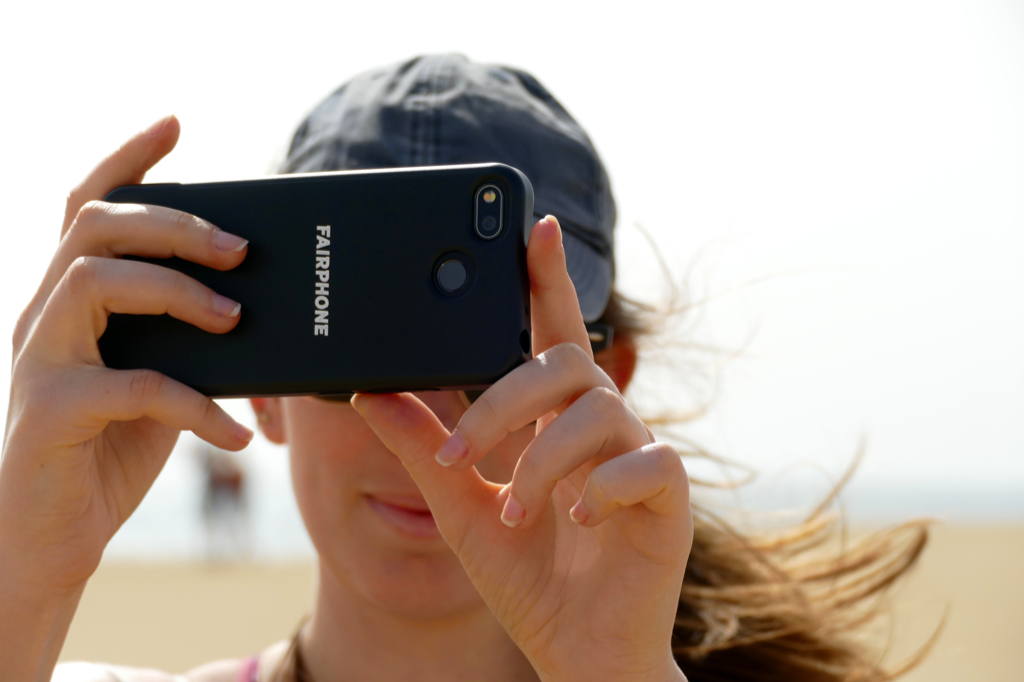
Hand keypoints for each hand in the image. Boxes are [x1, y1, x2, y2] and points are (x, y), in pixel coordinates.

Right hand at [0, 115, 252, 601]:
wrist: (57, 536)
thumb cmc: (114, 448)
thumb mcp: (162, 378)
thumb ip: (189, 339)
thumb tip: (258, 306)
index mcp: (72, 300)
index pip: (88, 207)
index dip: (128, 160)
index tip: (175, 124)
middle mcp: (44, 316)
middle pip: (94, 227)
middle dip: (174, 224)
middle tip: (240, 249)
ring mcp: (39, 361)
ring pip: (94, 281)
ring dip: (177, 292)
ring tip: (234, 320)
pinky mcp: (50, 412)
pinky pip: (132, 386)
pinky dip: (196, 405)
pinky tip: (237, 435)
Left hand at [353, 217, 691, 681]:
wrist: (574, 651)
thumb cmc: (524, 576)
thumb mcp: (457, 506)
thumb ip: (421, 446)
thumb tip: (366, 390)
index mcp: (554, 420)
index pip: (551, 334)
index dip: (545, 280)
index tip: (533, 225)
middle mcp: (601, 427)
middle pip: (566, 365)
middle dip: (506, 401)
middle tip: (464, 453)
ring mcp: (639, 459)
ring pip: (600, 413)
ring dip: (545, 461)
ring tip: (512, 512)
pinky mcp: (669, 498)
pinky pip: (648, 463)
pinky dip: (603, 490)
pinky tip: (578, 524)